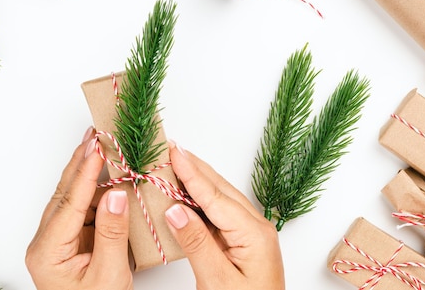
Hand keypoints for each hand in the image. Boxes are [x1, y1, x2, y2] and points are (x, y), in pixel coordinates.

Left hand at [26, 127, 132, 289]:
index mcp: (48, 252)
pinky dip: (99, 188)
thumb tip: (116, 194)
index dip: (86, 172)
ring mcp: (59, 239)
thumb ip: (112, 233)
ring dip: (91, 171)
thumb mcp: (109, 276)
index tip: (98, 147)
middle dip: (83, 161)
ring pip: (75, 196)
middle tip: (97, 132)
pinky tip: (110, 173)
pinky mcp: (74, 238)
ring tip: (105, 145)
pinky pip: (85, 206)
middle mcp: (48, 241)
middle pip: (66, 192)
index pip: (69, 203)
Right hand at [165, 142, 284, 289]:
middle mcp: (255, 227)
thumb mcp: (218, 281)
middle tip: (169, 148)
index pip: (214, 196)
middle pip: (219, 189)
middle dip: (193, 167)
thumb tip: (174, 208)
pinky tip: (185, 193)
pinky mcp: (241, 241)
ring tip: (173, 162)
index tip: (172, 151)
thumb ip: (196, 242)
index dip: (191, 172)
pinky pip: (217, 213)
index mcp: (254, 233)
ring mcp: (249, 233)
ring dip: (195, 179)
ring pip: (218, 198)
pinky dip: (199, 199)